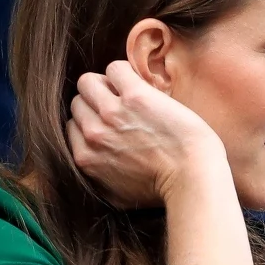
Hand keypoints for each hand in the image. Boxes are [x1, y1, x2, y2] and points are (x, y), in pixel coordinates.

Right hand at [66, 60, 227, 208]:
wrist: (192, 178)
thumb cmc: (162, 190)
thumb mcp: (117, 195)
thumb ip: (97, 178)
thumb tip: (90, 165)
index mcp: (85, 158)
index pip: (72, 126)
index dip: (91, 121)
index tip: (109, 123)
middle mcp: (93, 134)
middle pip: (78, 103)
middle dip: (96, 103)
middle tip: (120, 108)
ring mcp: (111, 113)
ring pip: (89, 82)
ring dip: (107, 84)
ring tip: (128, 93)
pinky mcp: (134, 96)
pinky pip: (115, 69)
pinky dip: (125, 73)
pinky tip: (140, 85)